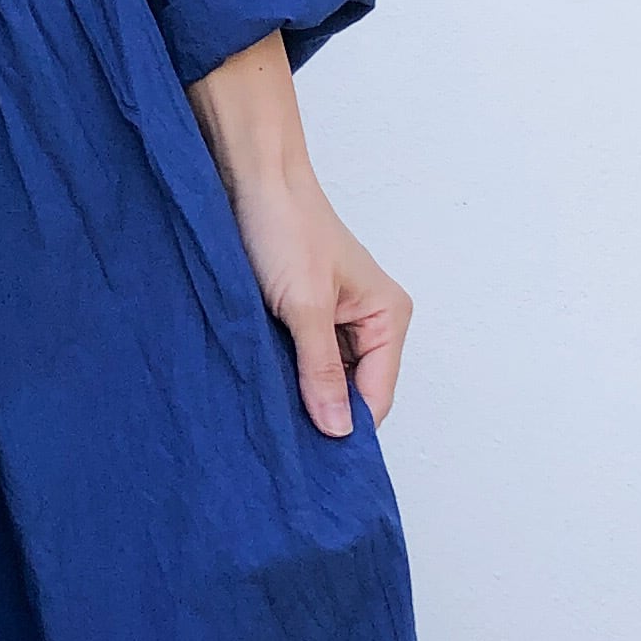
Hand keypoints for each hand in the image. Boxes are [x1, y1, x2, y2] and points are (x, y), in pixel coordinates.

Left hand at [183, 29, 410, 436]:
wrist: (250, 179)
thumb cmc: (285, 227)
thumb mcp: (304, 307)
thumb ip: (321, 371)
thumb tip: (339, 430)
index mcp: (389, 317)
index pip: (377, 397)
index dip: (346, 428)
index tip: (311, 461)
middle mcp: (369, 322)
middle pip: (351, 392)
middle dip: (320, 412)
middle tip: (282, 441)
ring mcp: (334, 320)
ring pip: (322, 379)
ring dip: (297, 392)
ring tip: (268, 411)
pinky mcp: (301, 315)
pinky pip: (299, 360)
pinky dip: (282, 373)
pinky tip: (260, 384)